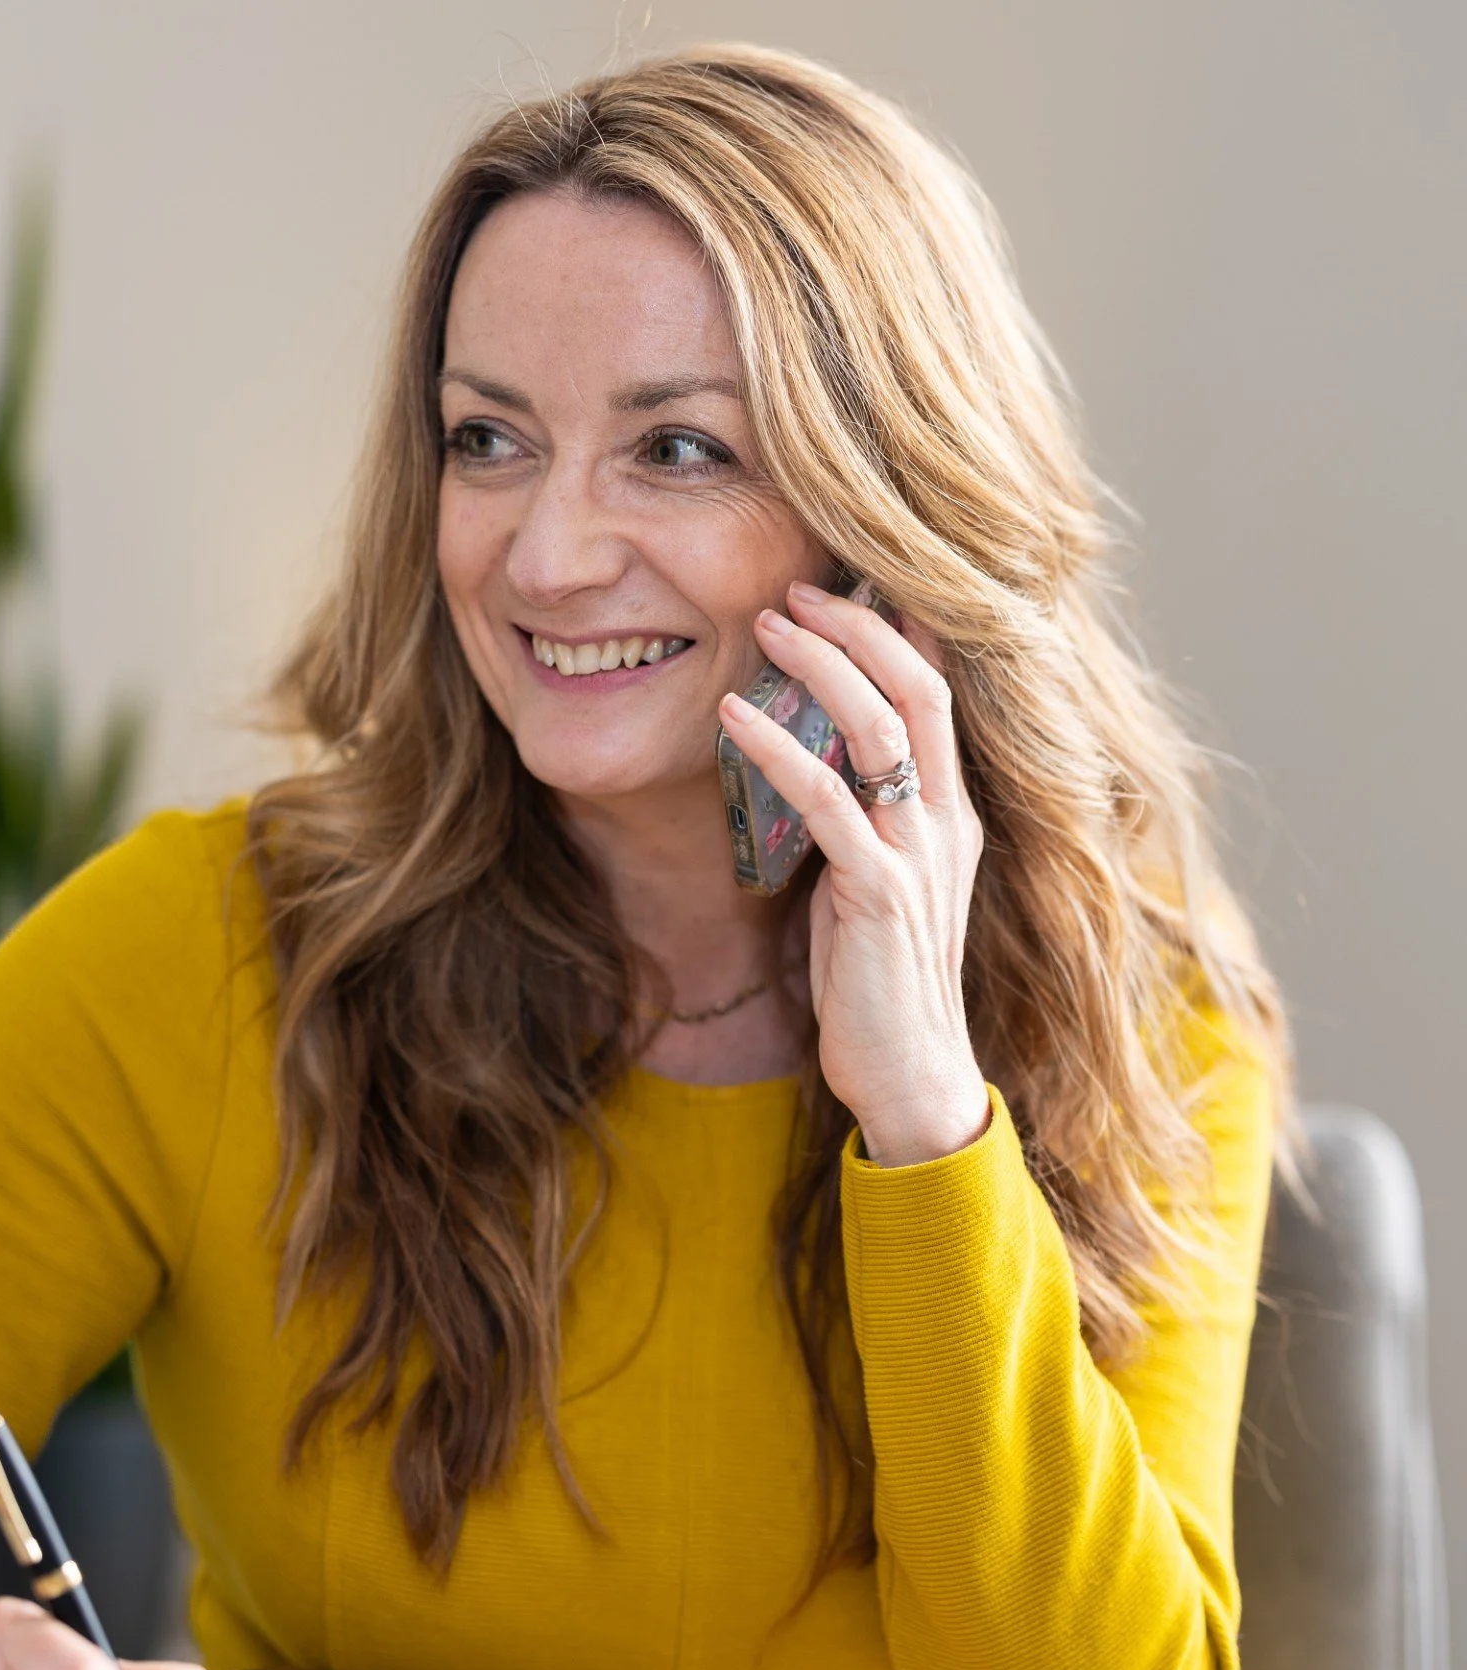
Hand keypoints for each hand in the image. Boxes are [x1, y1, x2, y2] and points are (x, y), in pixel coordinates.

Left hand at [718, 581, 988, 1166]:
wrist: (910, 1074)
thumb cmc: (877, 980)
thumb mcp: (871, 882)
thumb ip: (857, 820)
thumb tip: (809, 762)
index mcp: (950, 814)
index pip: (939, 695)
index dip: (899, 630)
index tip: (844, 583)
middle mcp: (946, 823)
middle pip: (919, 688)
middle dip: (859, 626)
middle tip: (793, 588)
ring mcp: (918, 856)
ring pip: (881, 728)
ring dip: (821, 666)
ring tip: (766, 626)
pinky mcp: (879, 894)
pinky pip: (828, 800)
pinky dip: (776, 749)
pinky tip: (732, 717)